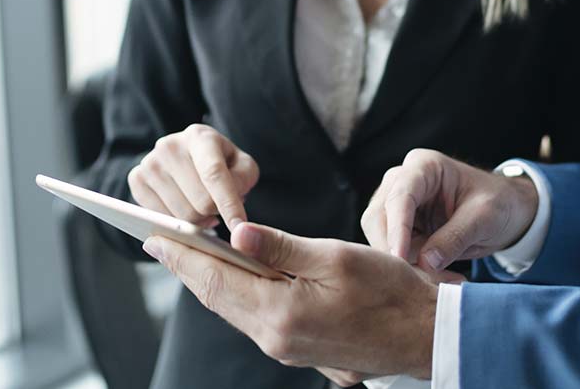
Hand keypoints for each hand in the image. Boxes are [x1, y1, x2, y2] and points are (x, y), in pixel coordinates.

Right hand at [128, 124, 258, 229]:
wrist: (186, 157)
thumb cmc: (219, 163)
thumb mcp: (241, 165)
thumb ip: (243, 180)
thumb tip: (228, 205)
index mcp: (199, 136)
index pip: (214, 174)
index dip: (228, 203)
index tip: (239, 227)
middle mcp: (169, 145)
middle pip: (200, 202)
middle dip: (214, 213)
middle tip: (217, 209)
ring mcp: (149, 162)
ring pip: (181, 216)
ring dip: (197, 221)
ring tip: (201, 209)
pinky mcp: (136, 180)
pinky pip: (160, 219)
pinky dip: (175, 223)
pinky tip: (182, 210)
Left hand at [144, 222, 439, 378]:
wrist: (426, 336)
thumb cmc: (390, 291)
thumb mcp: (335, 257)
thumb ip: (281, 247)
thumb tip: (235, 233)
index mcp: (280, 313)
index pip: (216, 279)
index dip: (181, 256)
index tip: (153, 237)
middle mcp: (274, 337)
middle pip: (216, 296)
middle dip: (184, 267)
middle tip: (156, 241)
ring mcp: (284, 346)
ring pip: (231, 308)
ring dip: (206, 280)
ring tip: (183, 254)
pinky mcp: (296, 346)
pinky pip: (250, 317)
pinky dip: (232, 293)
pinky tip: (228, 276)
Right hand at [361, 149, 538, 273]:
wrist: (504, 211)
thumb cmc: (497, 202)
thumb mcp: (484, 217)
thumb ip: (455, 237)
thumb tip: (425, 262)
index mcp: (423, 166)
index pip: (400, 196)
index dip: (397, 228)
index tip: (400, 257)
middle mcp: (402, 181)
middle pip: (378, 218)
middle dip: (398, 251)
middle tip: (428, 280)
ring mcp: (396, 204)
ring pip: (381, 239)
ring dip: (406, 264)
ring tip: (443, 279)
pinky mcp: (399, 228)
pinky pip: (393, 252)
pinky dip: (412, 268)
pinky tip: (438, 276)